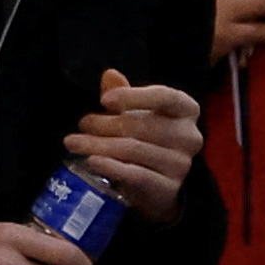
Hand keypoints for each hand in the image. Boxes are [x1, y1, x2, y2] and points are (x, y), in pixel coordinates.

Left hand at [66, 69, 204, 221]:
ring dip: (99, 145)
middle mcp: (189, 136)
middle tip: (82, 124)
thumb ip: (125, 95)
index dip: (134, 96)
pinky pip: (136, 175)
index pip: (165, 97)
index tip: (104, 100)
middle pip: (143, 125)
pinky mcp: (169, 189)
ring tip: (75, 143)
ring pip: (134, 150)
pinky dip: (111, 167)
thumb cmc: (147, 142)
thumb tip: (110, 75)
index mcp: (187, 110)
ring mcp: (181, 164)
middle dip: (106, 123)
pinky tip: (92, 161)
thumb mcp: (138, 114)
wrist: (156, 187)